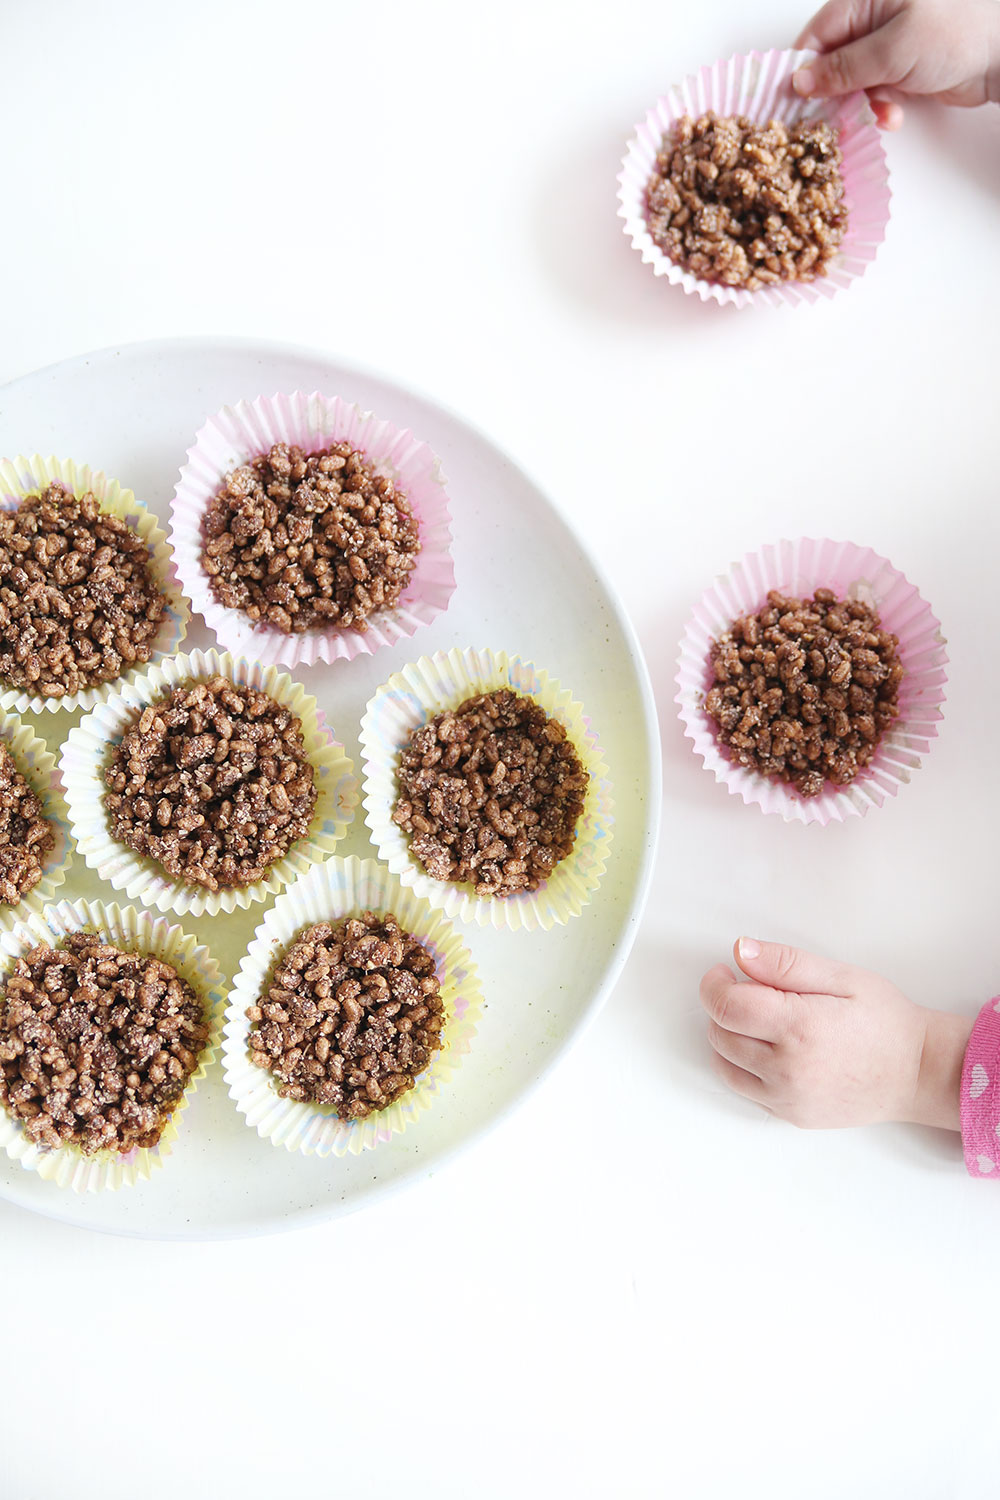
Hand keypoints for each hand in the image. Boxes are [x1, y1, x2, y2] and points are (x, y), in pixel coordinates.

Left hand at [700, 938, 971, 1129]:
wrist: (918, 1072)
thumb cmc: (885, 1020)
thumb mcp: (841, 976)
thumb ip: (785, 963)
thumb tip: (740, 951)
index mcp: (799, 1027)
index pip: (726, 1007)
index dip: (714, 985)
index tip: (724, 973)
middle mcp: (787, 1069)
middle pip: (720, 1035)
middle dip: (724, 1008)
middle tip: (750, 992)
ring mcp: (787, 1098)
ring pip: (725, 1065)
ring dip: (730, 1038)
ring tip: (761, 1021)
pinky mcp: (791, 1115)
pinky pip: (746, 1089)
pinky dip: (745, 1066)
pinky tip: (772, 1050)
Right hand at [792, 0, 999, 128]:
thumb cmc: (957, 33)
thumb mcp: (894, 49)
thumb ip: (845, 67)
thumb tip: (801, 81)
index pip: (817, 36)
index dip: (802, 70)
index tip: (792, 104)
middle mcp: (872, 19)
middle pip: (830, 62)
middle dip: (833, 94)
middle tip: (830, 123)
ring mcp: (886, 45)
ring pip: (850, 84)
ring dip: (859, 107)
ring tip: (878, 116)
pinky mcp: (899, 69)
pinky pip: (873, 93)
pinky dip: (878, 109)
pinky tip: (892, 117)